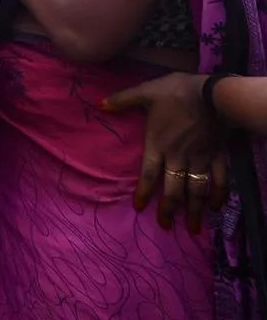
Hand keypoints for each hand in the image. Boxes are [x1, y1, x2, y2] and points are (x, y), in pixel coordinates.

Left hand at [102, 73, 228, 232]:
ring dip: (194, 210)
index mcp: (158, 144)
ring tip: (192, 228)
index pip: (148, 173)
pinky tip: (216, 208)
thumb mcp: (145, 91)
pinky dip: (218, 195)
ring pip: (196, 191)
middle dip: (169, 209)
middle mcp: (178, 157)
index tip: (138, 207)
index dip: (143, 191)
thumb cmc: (176, 92)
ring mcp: (200, 159)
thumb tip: (100, 104)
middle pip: (172, 189)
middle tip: (165, 226)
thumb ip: (123, 99)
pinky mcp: (218, 157)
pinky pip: (220, 181)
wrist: (212, 94)